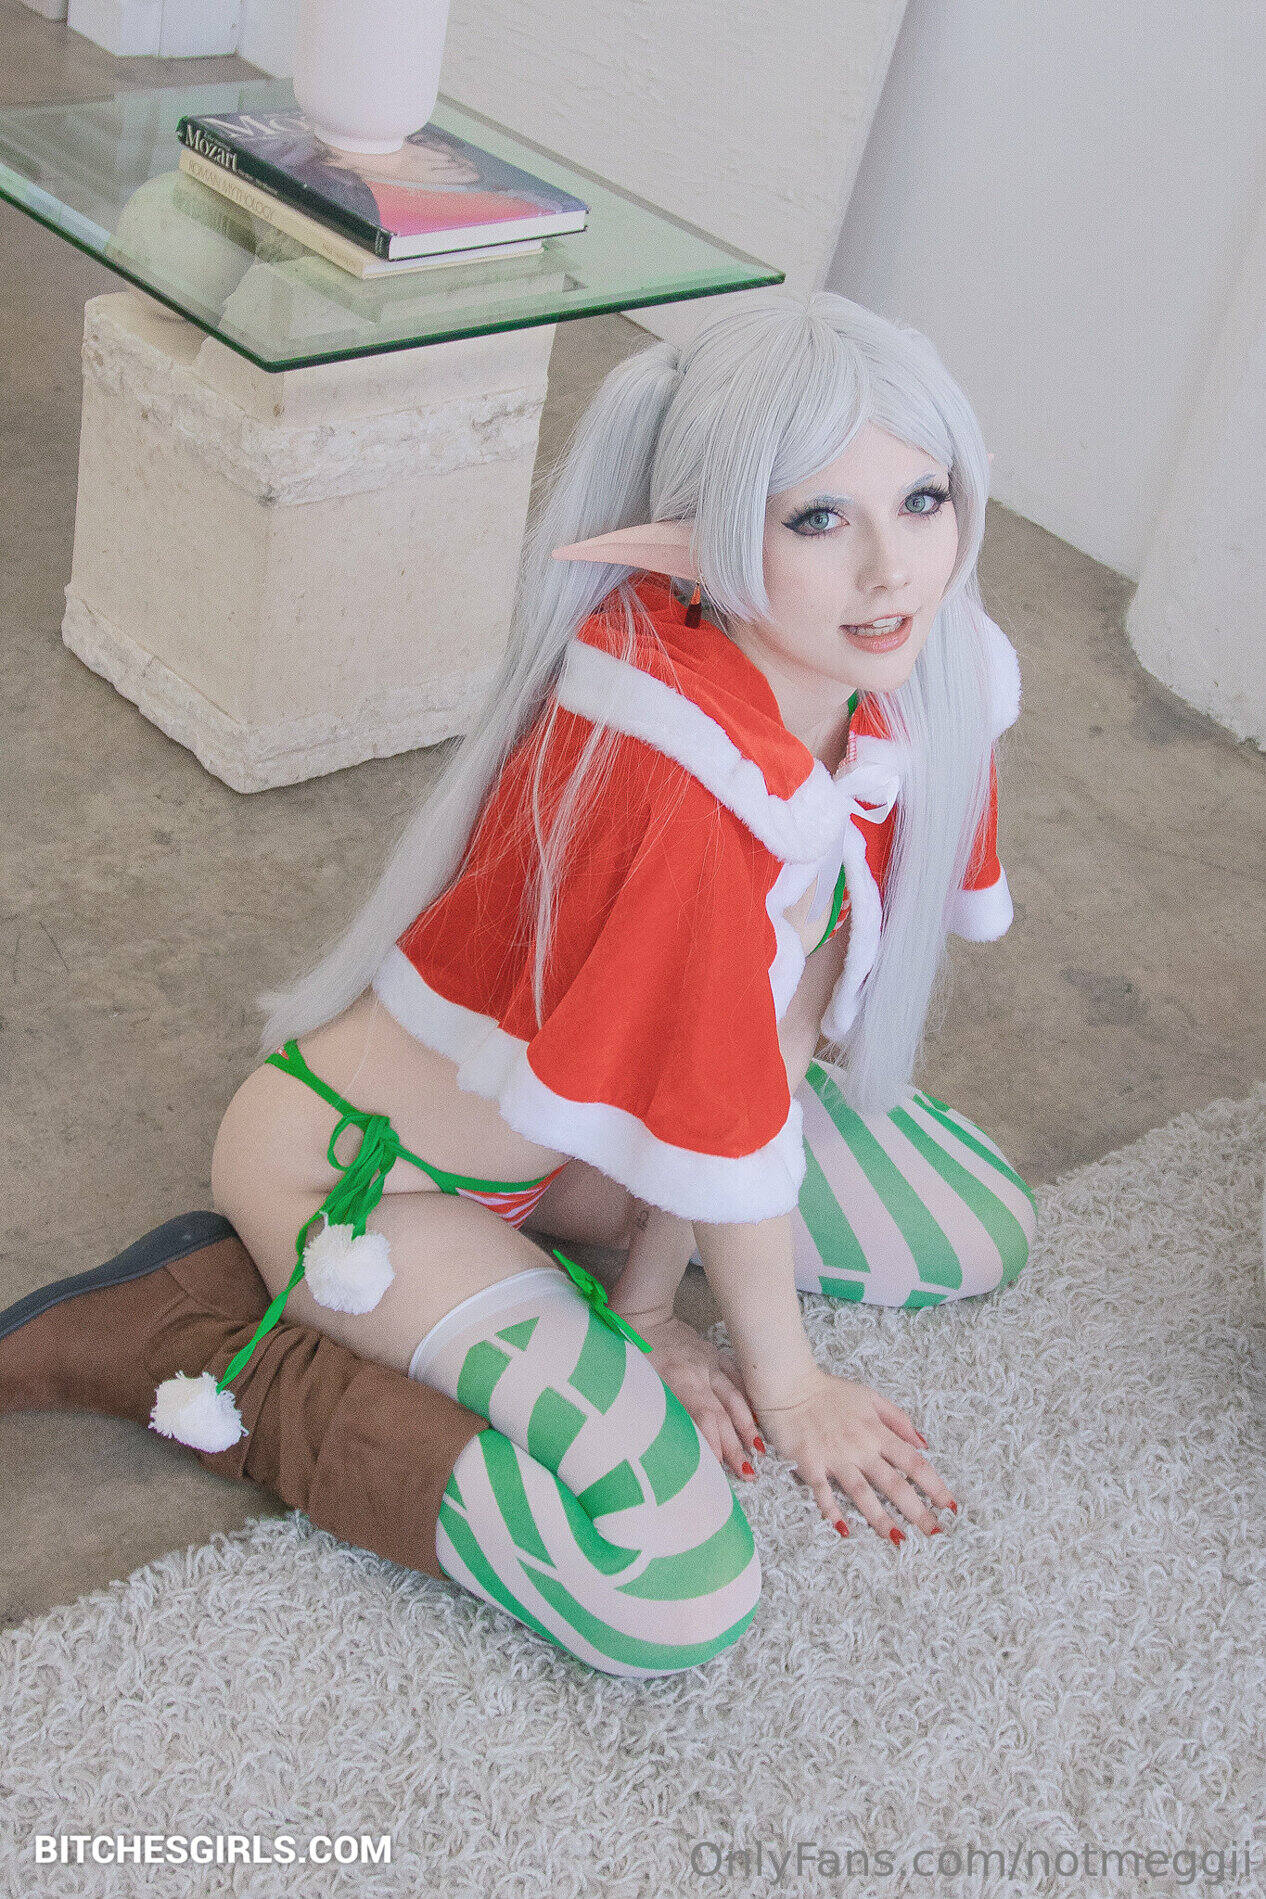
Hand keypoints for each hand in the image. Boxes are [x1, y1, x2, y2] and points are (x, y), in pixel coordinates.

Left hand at [634, 1314, 763, 1483]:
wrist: (642, 1313)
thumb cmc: (631, 1348)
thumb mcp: (634, 1381)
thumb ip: (654, 1408)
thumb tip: (664, 1443)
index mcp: (678, 1379)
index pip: (704, 1417)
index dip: (714, 1442)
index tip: (719, 1467)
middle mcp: (699, 1372)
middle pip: (723, 1414)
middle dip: (736, 1446)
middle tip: (748, 1473)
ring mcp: (710, 1362)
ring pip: (736, 1397)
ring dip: (747, 1426)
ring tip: (758, 1450)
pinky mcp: (714, 1355)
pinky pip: (736, 1377)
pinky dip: (748, 1397)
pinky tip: (757, 1415)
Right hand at [755, 1366, 955, 1541]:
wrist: (790, 1384)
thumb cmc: (829, 1390)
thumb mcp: (870, 1397)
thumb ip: (897, 1418)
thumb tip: (922, 1442)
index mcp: (877, 1432)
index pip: (913, 1462)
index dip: (934, 1485)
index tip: (949, 1506)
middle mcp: (861, 1448)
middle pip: (894, 1484)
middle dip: (917, 1511)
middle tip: (935, 1533)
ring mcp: (835, 1457)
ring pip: (863, 1493)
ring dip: (881, 1518)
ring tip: (898, 1539)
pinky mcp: (811, 1463)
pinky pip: (823, 1492)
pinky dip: (833, 1510)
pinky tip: (844, 1529)